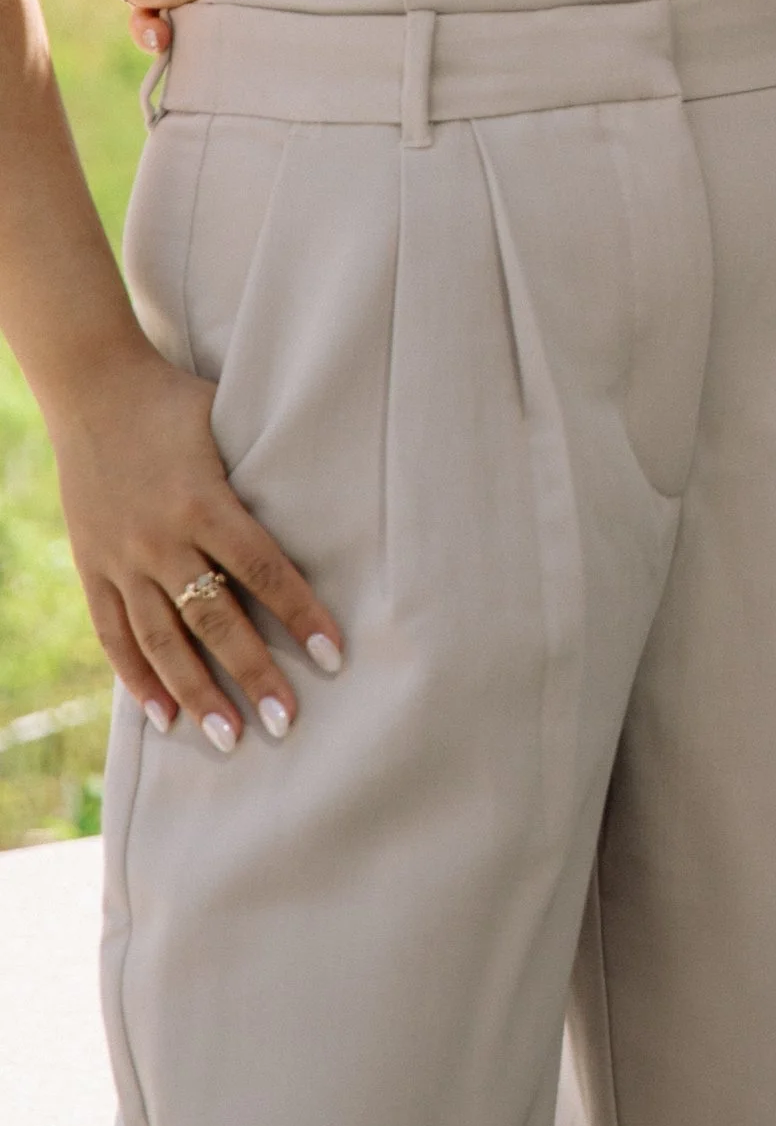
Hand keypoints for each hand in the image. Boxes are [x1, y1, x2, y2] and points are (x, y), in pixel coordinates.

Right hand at [48, 332, 343, 746]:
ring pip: (162, 640)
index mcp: (204, 502)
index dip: (300, 614)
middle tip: (285, 722)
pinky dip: (136, 677)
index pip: (265, 571)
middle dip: (253, 673)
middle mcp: (162, 539)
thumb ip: (262, 473)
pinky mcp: (92, 566)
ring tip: (228, 739)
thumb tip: (328, 500)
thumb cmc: (177, 401)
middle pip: (215, 618)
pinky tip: (160, 716)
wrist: (93, 386)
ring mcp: (122, 558)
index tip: (333, 655)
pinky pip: (114, 633)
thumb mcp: (228, 424)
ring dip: (196, 693)